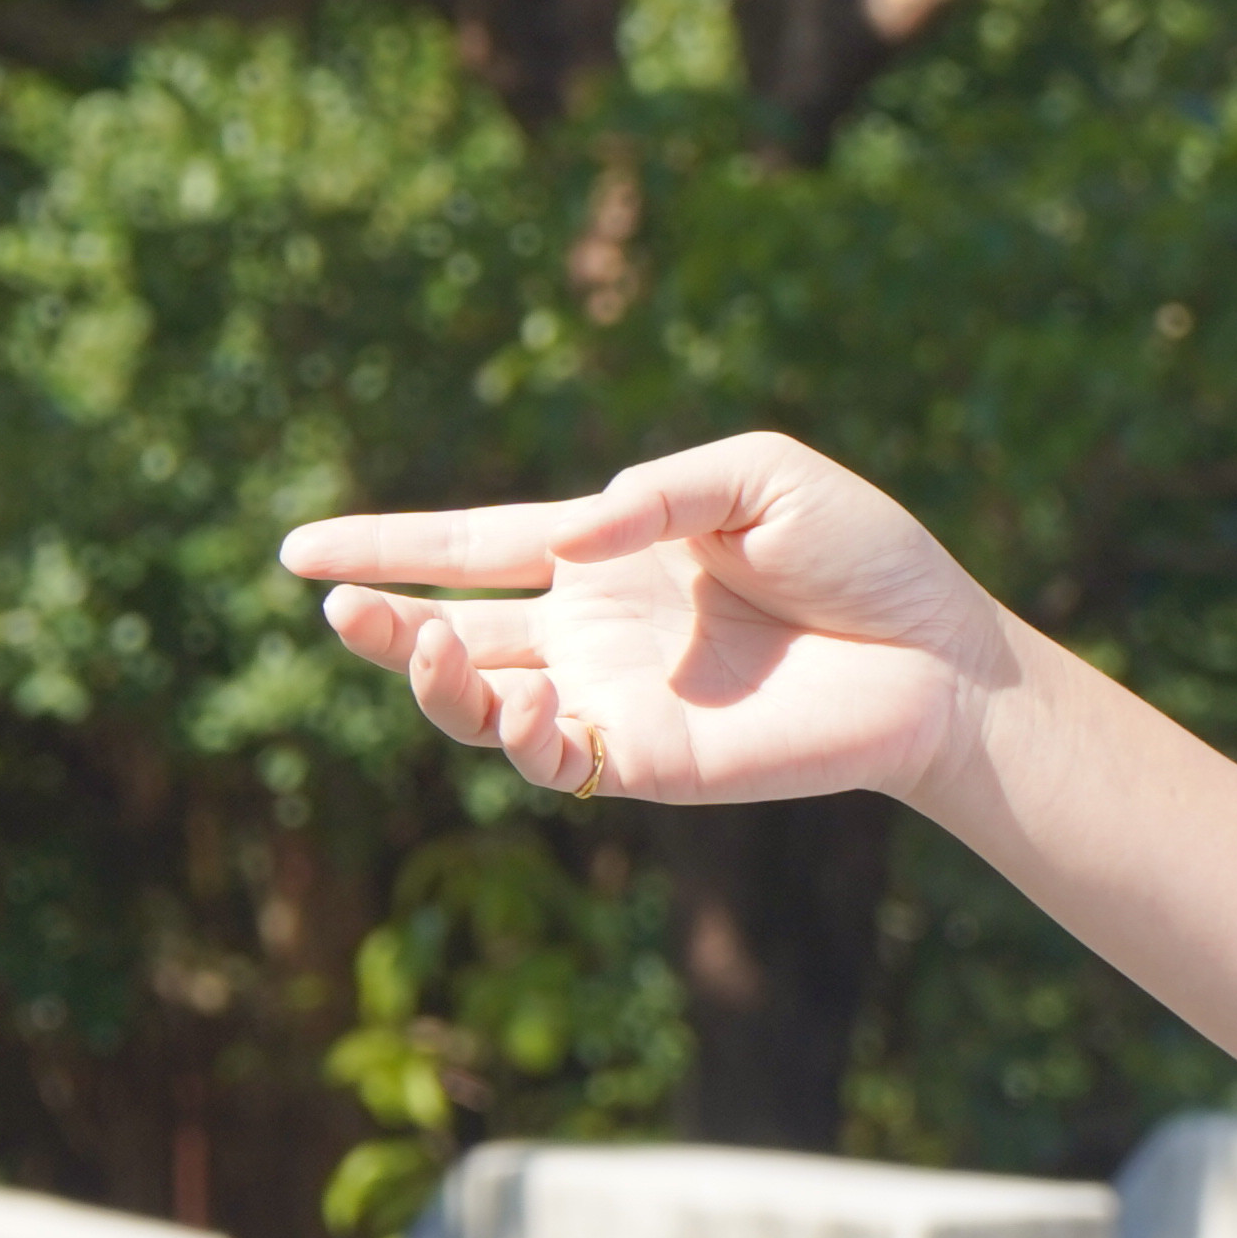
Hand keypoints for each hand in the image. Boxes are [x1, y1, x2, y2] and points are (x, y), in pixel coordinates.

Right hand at [282, 433, 1019, 813]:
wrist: (941, 654)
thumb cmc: (862, 556)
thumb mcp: (758, 476)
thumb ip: (654, 494)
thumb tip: (561, 541)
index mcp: (605, 555)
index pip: (469, 548)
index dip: (383, 548)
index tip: (295, 550)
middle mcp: (592, 632)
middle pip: (453, 631)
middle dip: (379, 624)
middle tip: (331, 607)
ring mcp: (614, 699)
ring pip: (482, 706)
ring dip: (433, 682)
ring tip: (420, 648)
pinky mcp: (649, 760)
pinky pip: (555, 761)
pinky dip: (521, 737)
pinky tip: (526, 703)